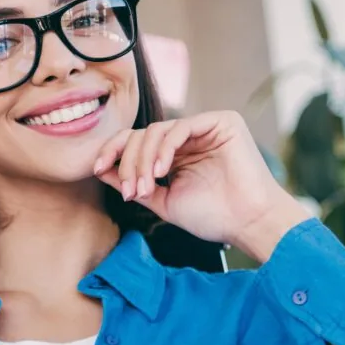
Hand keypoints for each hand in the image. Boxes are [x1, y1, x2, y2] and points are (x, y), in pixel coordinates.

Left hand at [93, 111, 308, 260]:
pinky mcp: (222, 121)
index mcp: (177, 153)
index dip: (113, 152)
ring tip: (144, 187)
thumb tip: (100, 168)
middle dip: (128, 161)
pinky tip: (161, 171)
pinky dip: (165, 148)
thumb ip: (134, 183)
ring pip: (157, 129)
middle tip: (129, 190)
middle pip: (143, 134)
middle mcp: (190, 137)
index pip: (138, 142)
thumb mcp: (163, 201)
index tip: (95, 169)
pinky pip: (180, 126)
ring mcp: (206, 127)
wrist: (248, 223)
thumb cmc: (213, 217)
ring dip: (143, 158)